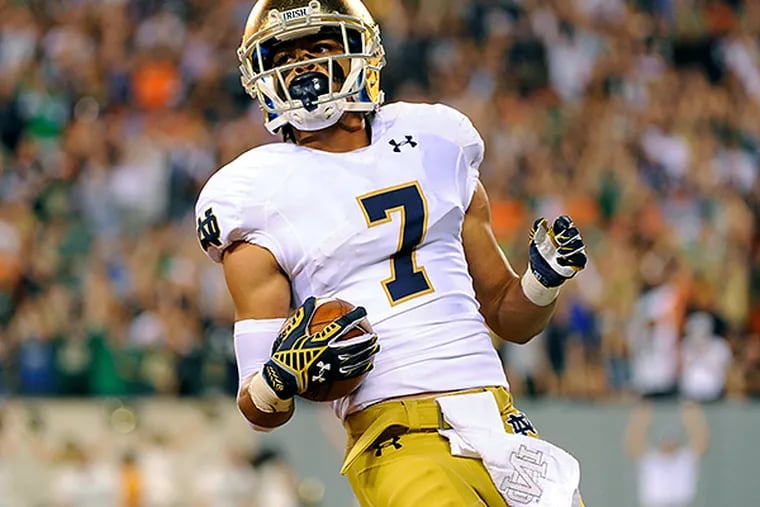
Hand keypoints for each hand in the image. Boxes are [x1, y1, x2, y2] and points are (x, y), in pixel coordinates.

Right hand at [262, 297, 378, 399]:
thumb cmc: (287, 353)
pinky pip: (351, 372)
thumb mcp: (293, 331)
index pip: (342, 325)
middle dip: (366, 339)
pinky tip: (369, 366)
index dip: (354, 317)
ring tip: (376, 348)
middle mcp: (330, 352)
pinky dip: (362, 368)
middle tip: (374, 334)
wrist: (284, 377)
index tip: (363, 311)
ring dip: (367, 353)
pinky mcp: (332, 376)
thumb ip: (304, 315)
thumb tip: (312, 299)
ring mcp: (332, 365)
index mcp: (322, 339)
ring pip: (355, 359)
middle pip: (354, 344)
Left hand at [528, 215, 586, 287]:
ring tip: (558, 252)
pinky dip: (572, 260)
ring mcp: (575, 250)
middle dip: (567, 235)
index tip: (559, 225)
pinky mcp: (578, 262)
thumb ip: (538, 229)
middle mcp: (570, 238)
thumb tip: (543, 220)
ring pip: (579, 245)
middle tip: (558, 239)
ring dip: (569, 247)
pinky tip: (559, 261)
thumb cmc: (540, 252)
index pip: (565, 222)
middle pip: (574, 232)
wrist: (541, 270)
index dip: (564, 222)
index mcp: (560, 230)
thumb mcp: (536, 241)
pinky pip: (581, 259)